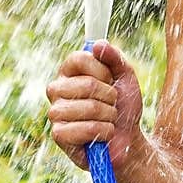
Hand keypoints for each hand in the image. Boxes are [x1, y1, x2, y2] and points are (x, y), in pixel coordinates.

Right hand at [45, 39, 142, 170]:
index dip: (102, 70)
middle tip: (112, 104)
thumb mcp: (126, 77)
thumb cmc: (123, 105)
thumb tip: (98, 44)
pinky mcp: (59, 135)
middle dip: (110, 96)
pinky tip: (104, 134)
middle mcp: (57, 90)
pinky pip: (85, 129)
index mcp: (69, 72)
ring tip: (109, 119)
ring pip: (89, 107)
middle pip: (87, 84)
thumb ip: (114, 58)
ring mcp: (55, 112)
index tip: (110, 80)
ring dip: (109, 115)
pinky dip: (104, 131)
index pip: (79, 58)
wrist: (128, 138)